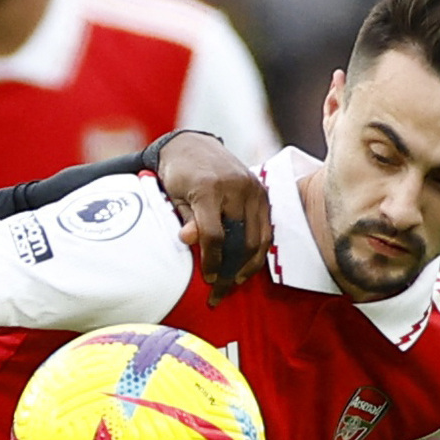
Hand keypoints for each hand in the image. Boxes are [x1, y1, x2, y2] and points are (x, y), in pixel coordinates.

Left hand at [153, 133, 270, 299]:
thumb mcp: (174, 196)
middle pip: (240, 241)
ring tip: (234, 283)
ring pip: (258, 238)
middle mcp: (236, 188)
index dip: (212, 262)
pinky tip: (247, 267)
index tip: (208, 280)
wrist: (193, 145)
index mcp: (209, 188)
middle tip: (220, 293)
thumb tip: (189, 240)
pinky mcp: (262, 192)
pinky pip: (266, 229)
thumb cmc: (178, 174)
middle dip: (230, 272)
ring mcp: (253, 189)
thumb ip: (186, 219)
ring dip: (247, 266)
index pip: (215, 235)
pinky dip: (258, 250)